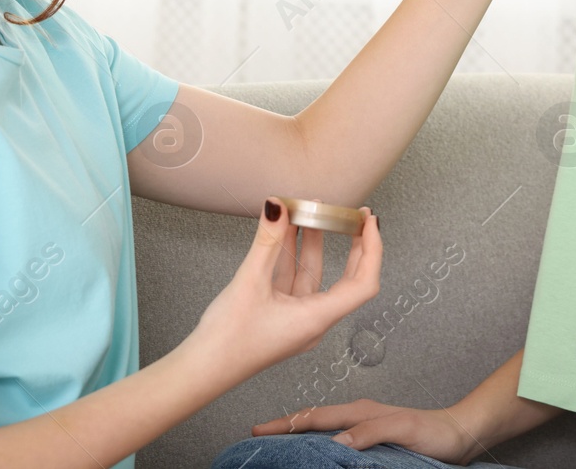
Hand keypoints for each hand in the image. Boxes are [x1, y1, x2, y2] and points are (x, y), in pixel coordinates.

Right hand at [189, 198, 381, 380]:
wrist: (203, 369)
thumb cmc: (228, 340)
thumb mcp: (249, 282)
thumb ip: (266, 242)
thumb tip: (277, 206)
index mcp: (317, 319)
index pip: (363, 283)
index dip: (372, 249)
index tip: (368, 221)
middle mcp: (314, 321)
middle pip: (346, 278)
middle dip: (350, 243)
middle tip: (351, 213)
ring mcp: (297, 319)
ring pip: (314, 275)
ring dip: (312, 243)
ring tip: (308, 210)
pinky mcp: (281, 316)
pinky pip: (294, 280)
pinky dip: (292, 255)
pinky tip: (284, 232)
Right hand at [251, 399, 480, 464]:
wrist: (459, 437)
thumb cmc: (434, 433)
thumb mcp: (402, 429)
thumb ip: (369, 431)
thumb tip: (335, 441)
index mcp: (359, 411)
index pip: (314, 417)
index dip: (285, 424)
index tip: (258, 430)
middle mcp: (357, 418)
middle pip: (312, 422)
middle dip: (283, 428)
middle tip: (256, 439)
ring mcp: (363, 430)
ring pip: (322, 432)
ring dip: (298, 437)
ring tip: (276, 448)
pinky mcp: (371, 444)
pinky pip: (335, 444)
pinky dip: (318, 448)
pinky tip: (313, 458)